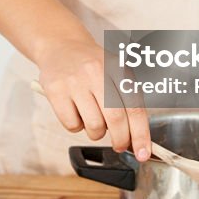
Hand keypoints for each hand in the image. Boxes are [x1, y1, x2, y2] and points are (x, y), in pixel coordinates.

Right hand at [35, 37, 151, 160]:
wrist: (61, 45)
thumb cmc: (93, 65)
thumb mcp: (116, 72)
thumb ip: (128, 100)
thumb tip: (137, 137)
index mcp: (118, 68)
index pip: (135, 107)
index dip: (141, 134)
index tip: (143, 153)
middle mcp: (98, 72)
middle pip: (115, 119)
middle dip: (120, 140)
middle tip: (119, 146)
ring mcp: (75, 81)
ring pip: (94, 126)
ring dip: (96, 133)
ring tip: (93, 120)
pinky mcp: (55, 90)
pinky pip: (71, 125)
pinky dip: (76, 126)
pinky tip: (76, 112)